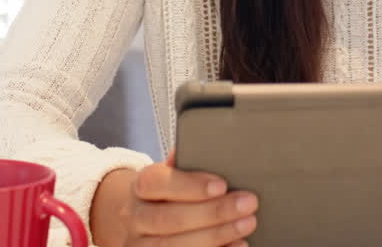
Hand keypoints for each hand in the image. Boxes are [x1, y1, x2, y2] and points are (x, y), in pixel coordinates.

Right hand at [91, 150, 258, 246]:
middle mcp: (134, 217)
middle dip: (212, 213)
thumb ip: (187, 163)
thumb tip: (211, 145)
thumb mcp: (172, 173)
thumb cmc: (167, 193)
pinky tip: (236, 245)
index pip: (157, 183)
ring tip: (246, 224)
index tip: (222, 185)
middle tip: (247, 203)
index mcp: (141, 186)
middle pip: (169, 219)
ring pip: (174, 245)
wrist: (141, 220)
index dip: (190, 185)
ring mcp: (139, 244)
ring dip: (216, 235)